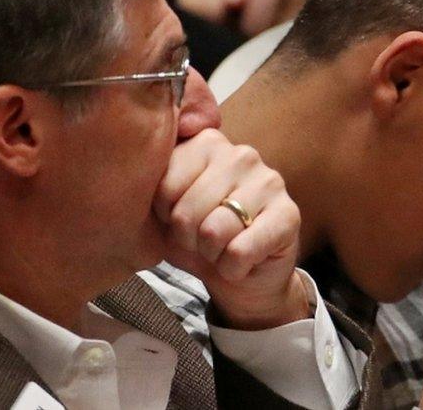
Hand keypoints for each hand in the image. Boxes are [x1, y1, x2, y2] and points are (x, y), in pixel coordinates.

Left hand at [154, 128, 307, 329]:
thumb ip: (149, 185)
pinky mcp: (289, 214)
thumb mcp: (164, 212)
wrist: (240, 278)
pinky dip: (232, 268)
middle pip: (187, 210)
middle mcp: (240, 154)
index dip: (164, 215)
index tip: (178, 218)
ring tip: (222, 249)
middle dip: (188, 238)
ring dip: (211, 255)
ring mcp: (269, 181)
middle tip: (202, 240)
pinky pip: (240, 251)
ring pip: (214, 231)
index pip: (164, 183)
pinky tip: (242, 262)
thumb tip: (133, 167)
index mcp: (205, 144)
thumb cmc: (198, 239)